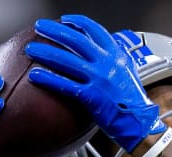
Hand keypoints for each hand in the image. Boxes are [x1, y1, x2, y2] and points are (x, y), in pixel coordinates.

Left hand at [25, 15, 166, 152]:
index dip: (77, 22)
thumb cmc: (133, 101)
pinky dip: (49, 79)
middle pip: (76, 40)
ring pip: (68, 61)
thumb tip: (100, 54)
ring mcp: (99, 80)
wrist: (140, 122)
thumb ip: (114, 61)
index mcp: (117, 55)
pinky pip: (66, 86)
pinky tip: (35, 76)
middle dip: (55, 31)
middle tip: (40, 27)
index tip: (64, 20)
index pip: (95, 30)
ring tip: (31, 49)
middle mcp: (108, 64)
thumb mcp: (128, 73)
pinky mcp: (92, 97)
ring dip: (46, 52)